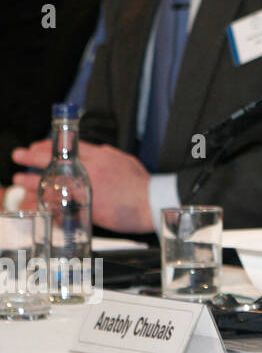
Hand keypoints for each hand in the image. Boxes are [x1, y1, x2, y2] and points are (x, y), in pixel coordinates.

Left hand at [12, 140, 152, 232]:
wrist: (152, 203)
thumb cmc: (142, 185)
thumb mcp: (126, 161)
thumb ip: (109, 155)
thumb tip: (97, 151)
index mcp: (101, 157)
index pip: (68, 145)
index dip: (48, 145)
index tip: (36, 145)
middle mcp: (90, 171)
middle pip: (53, 161)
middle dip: (31, 158)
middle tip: (18, 156)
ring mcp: (86, 189)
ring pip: (51, 183)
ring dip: (31, 182)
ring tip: (19, 182)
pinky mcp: (86, 208)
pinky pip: (59, 205)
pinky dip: (45, 204)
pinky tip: (34, 204)